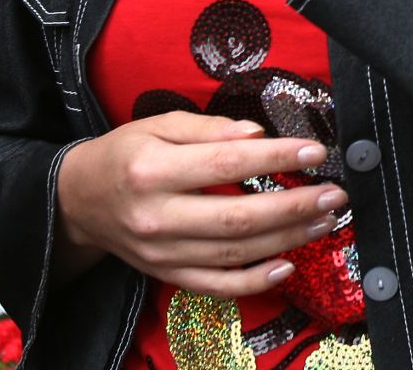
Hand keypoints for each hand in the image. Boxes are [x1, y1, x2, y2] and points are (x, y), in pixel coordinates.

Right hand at [55, 112, 349, 297]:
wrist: (78, 201)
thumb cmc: (126, 154)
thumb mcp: (159, 125)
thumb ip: (208, 128)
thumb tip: (257, 134)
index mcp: (153, 171)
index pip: (227, 164)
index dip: (276, 158)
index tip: (316, 151)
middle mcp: (157, 217)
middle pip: (236, 216)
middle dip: (294, 207)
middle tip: (334, 194)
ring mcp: (162, 253)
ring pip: (234, 253)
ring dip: (287, 239)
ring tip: (325, 220)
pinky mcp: (166, 274)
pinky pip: (215, 286)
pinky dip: (253, 282)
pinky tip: (287, 266)